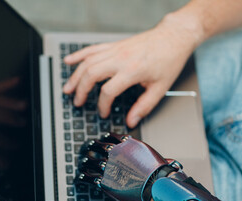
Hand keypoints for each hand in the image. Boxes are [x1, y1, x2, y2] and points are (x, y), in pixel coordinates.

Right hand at [63, 16, 198, 127]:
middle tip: (77, 102)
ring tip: (68, 88)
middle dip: (81, 90)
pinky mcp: (114, 45)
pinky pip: (92, 48)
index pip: (108, 91)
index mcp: (132, 71)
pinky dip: (79, 55)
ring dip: (75, 75)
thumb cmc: (168, 60)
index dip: (102, 106)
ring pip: (88, 61)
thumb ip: (144, 107)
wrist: (173, 38)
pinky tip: (69, 61)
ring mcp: (116, 50)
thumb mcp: (160, 88)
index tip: (103, 113)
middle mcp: (121, 58)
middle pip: (91, 74)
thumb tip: (132, 121)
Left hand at [76, 132, 183, 200]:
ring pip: (90, 161)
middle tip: (85, 149)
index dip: (102, 139)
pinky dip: (82, 176)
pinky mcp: (104, 180)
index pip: (108, 137)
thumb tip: (138, 148)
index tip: (99, 140)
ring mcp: (108, 166)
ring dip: (84, 161)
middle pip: (96, 147)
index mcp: (125, 143)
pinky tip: (80, 177)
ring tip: (82, 163)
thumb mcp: (149, 152)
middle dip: (89, 148)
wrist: (157, 184)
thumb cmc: (158, 171)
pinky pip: (88, 176)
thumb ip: (139, 149)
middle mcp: (114, 152)